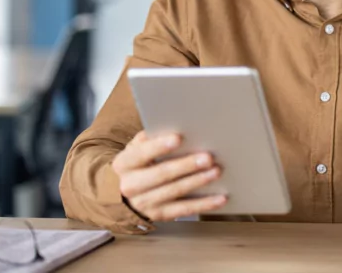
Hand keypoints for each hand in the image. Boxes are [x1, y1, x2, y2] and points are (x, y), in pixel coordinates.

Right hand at [112, 130, 226, 221]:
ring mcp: (144, 203)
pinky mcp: (159, 215)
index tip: (178, 138)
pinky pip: (185, 210)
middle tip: (208, 157)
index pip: (141, 154)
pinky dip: (204, 204)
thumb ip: (150, 139)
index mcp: (124, 164)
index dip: (159, 146)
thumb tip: (173, 126)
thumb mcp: (135, 149)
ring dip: (198, 181)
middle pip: (161, 174)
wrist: (121, 196)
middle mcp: (130, 186)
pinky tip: (221, 198)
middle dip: (186, 165)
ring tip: (216, 171)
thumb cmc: (136, 164)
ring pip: (175, 192)